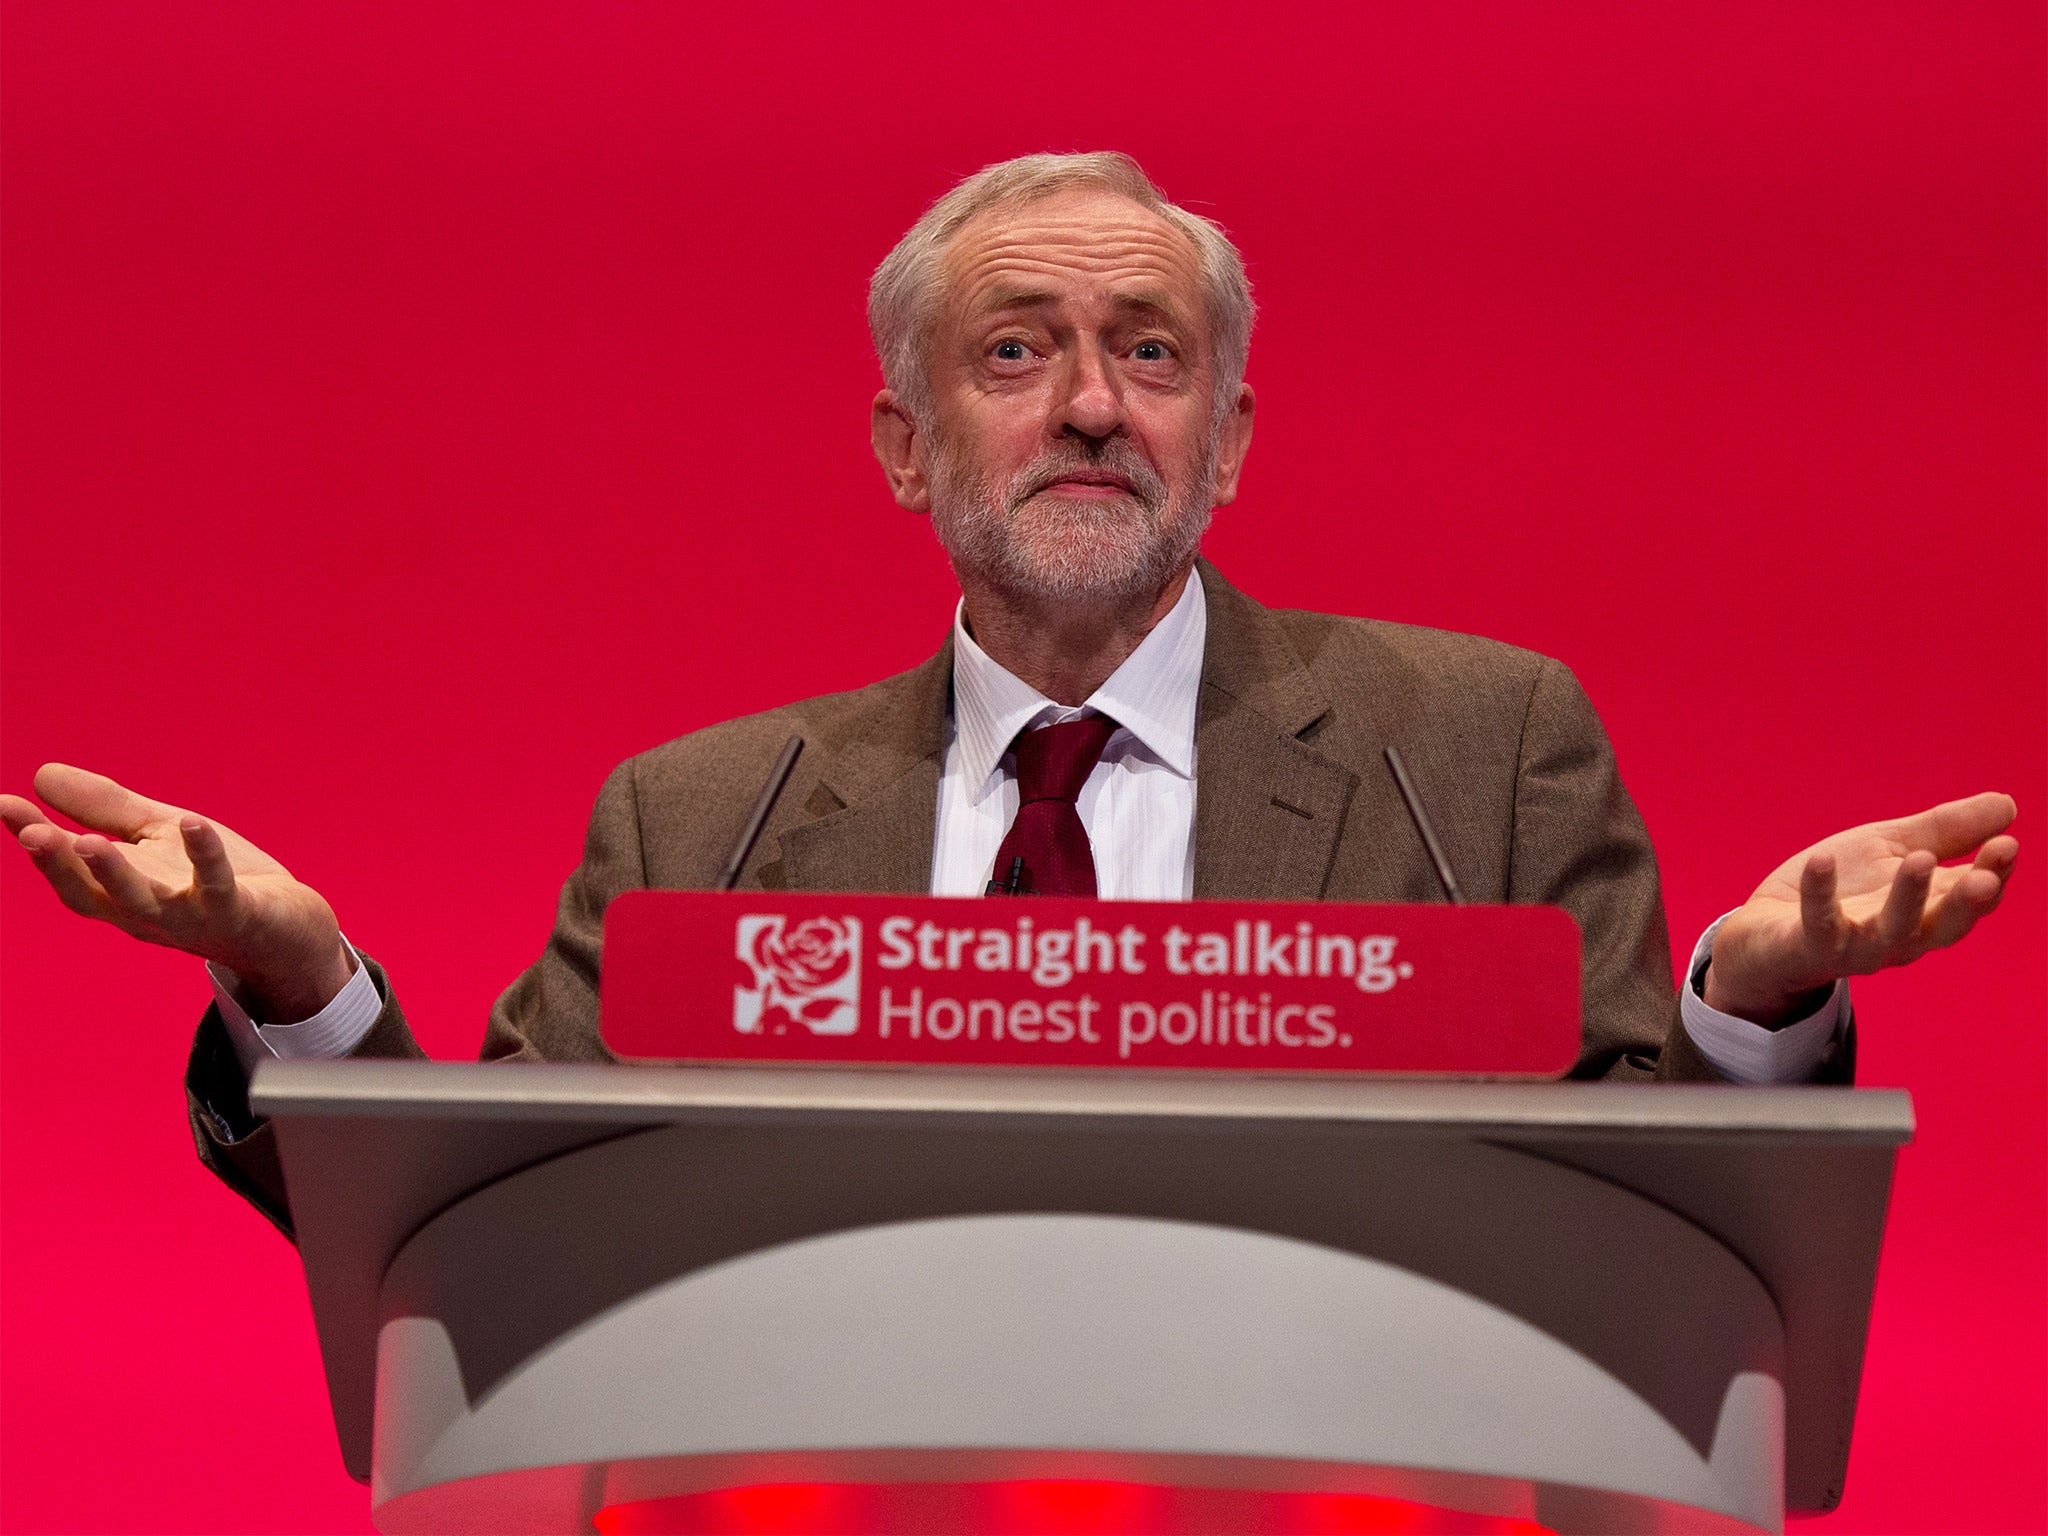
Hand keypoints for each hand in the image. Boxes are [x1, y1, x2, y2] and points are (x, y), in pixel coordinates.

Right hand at [1, 763, 355, 1021]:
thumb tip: (39, 773)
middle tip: (30, 834)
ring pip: (143, 902)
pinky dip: (204, 856)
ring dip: (115, 873)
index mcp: (120, 894)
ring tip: (87, 841)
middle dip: (59, 865)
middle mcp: (146, 914)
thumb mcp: (153, 837)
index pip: (66, 870)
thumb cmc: (214, 881)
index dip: (33, 839)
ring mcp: (190, 918)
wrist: (285, 926)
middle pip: (91, 896)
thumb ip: (102, 810)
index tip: (2, 804)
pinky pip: (217, 887)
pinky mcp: (236, 913)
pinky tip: (191, 822)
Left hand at [1704, 792, 2018, 1025]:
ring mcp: (1856, 946)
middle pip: (1945, 925)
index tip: (2008, 842)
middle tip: (1987, 875)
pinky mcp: (1811, 947)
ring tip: (1920, 859)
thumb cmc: (1841, 890)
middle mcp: (1901, 936)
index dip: (1994, 873)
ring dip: (1908, 898)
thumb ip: (1945, 832)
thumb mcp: (1893, 849)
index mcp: (1927, 911)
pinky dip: (1820, 892)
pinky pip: (1819, 923)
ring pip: (1892, 931)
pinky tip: (1822, 860)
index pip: (1972, 898)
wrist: (1767, 931)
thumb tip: (2009, 805)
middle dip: (1969, 901)